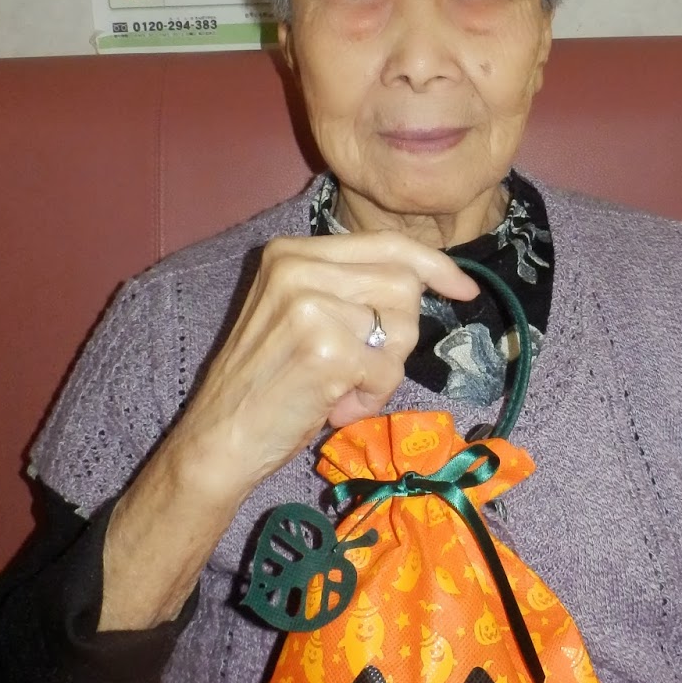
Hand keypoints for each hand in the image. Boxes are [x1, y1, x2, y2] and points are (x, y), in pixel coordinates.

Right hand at [171, 231, 478, 501]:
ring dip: (383, 371)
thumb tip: (425, 278)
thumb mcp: (298, 313)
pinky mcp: (324, 348)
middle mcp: (297, 268)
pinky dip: (370, 399)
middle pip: (403, 285)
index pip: (385, 243)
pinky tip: (332, 407)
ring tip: (339, 388)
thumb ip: (349, 288)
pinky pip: (386, 371)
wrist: (218, 439)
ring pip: (401, 327)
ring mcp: (309, 305)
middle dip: (397, 335)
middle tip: (359, 367)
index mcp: (291, 252)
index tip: (463, 288)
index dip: (433, 265)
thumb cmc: (267, 383)